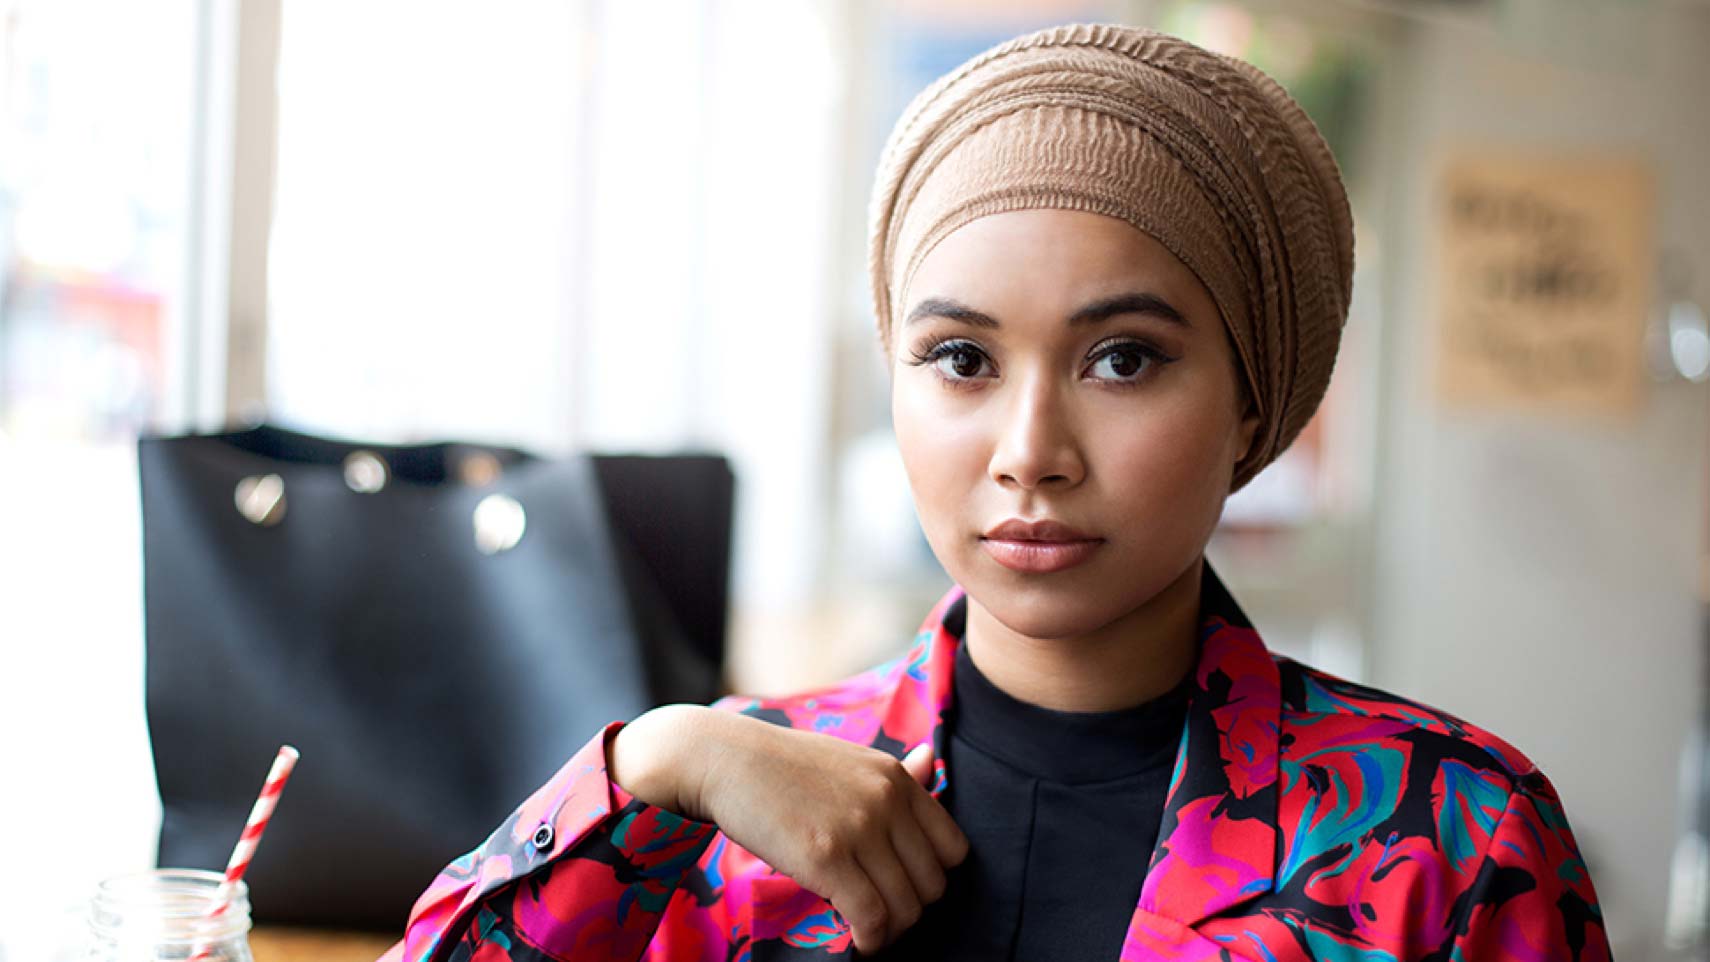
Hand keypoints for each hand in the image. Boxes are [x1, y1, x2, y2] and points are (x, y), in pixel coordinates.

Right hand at [611, 705, 967, 954]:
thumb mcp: (849, 759)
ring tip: (865, 929)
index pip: (953, 848)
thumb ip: (896, 773)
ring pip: (905, 908)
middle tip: (880, 913)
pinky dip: (868, 940)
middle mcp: (886, 802)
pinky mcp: (826, 858)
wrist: (723, 759)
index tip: (903, 886)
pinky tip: (853, 940)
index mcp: (897, 779)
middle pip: (932, 885)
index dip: (932, 877)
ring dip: (888, 930)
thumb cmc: (783, 764)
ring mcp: (858, 830)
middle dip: (909, 909)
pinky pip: (870, 918)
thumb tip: (932, 761)